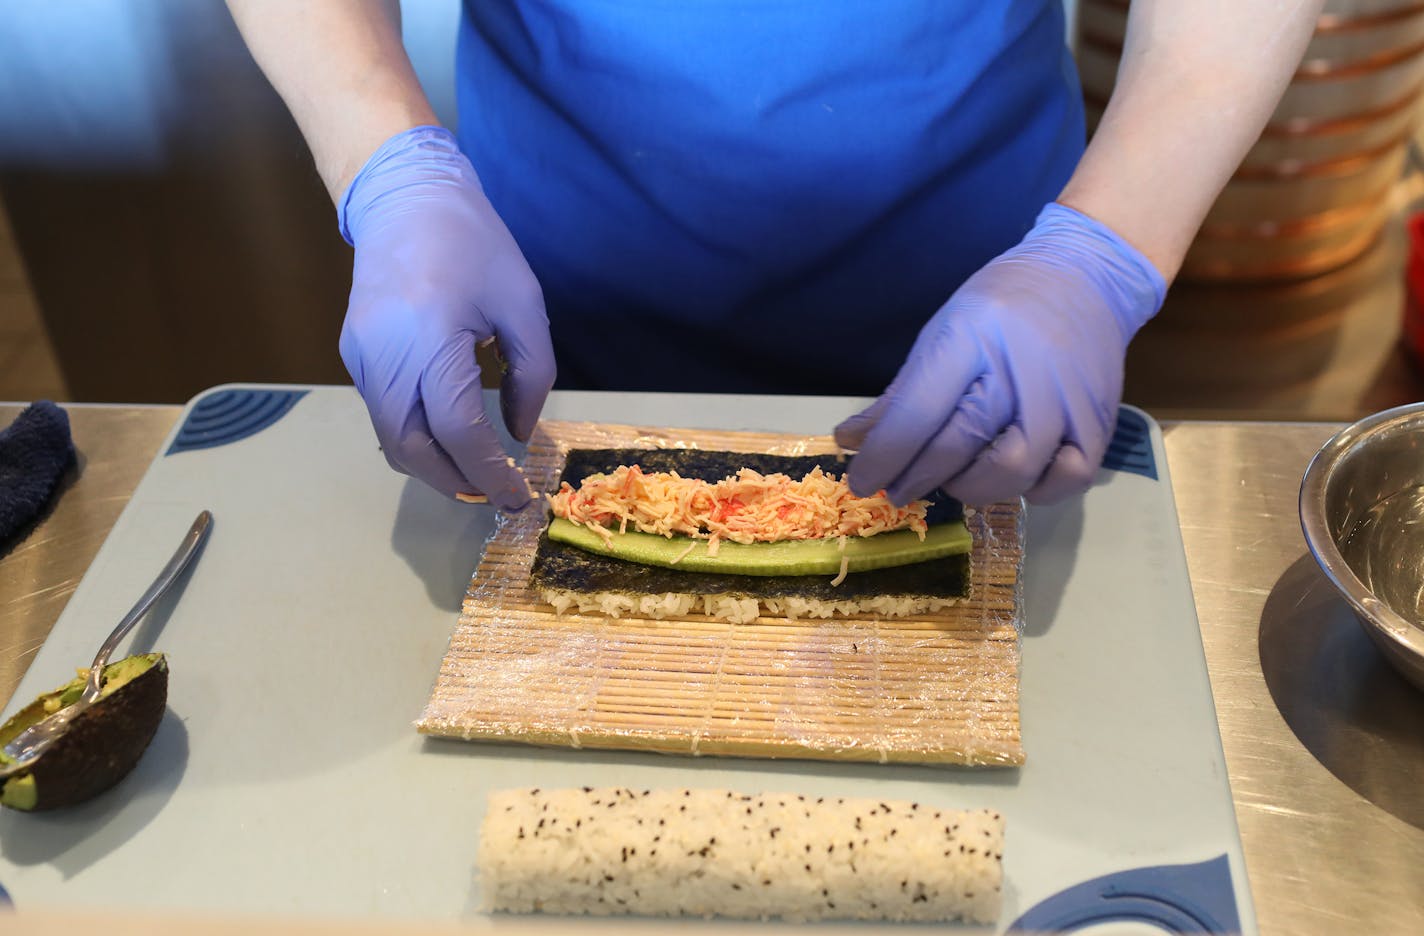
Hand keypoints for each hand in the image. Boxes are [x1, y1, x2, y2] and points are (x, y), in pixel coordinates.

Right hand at [338, 126, 554, 509]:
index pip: (458, 430)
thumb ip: (530, 373)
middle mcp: (385, 356)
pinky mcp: (353, 354)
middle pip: (411, 449)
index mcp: (430, 338)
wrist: (403, 196)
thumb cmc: (473, 243)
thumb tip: (519, 433)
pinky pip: (381, 414)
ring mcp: (361, 357)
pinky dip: (414, 437)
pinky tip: (447, 436)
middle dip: (454, 482)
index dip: (490, 472)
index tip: (519, 496)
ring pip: (389, 438)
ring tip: (476, 473)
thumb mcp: (523, 303)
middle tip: (496, 494)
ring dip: (432, 466)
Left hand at [835, 203, 1165, 505]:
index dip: (883, 458)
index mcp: (968, 338)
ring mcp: (1063, 398)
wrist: (1085, 276)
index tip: (861, 481)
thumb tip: (851, 442)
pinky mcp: (1097, 421)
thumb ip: (901, 394)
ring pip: (1012, 471)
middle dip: (916, 478)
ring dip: (971, 488)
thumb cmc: (1002, 306)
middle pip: (958, 446)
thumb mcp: (943, 332)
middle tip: (897, 489)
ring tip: (955, 479)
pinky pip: (1065, 480)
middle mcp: (1017, 369)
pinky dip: (1035, 491)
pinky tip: (1014, 477)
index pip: (916, 415)